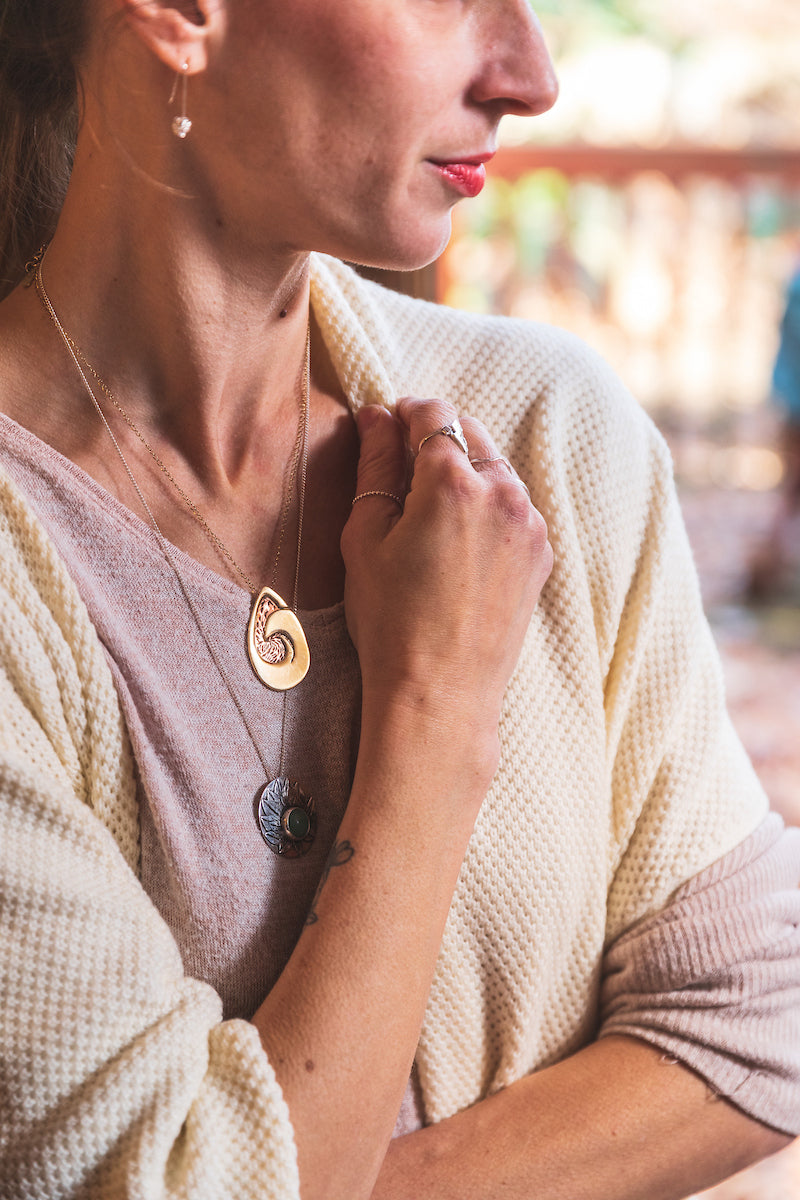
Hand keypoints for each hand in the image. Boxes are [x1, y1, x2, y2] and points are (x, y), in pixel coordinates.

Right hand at [342, 397, 552, 784]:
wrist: (441, 692)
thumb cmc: (391, 620)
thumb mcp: (366, 536)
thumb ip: (375, 465)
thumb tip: (377, 417)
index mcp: (453, 482)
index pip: (433, 414)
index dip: (405, 414)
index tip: (388, 426)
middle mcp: (503, 493)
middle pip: (469, 432)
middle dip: (436, 439)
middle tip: (402, 470)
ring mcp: (530, 524)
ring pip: (496, 468)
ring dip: (465, 471)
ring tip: (429, 513)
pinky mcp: (541, 553)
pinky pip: (514, 506)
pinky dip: (488, 505)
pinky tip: (458, 542)